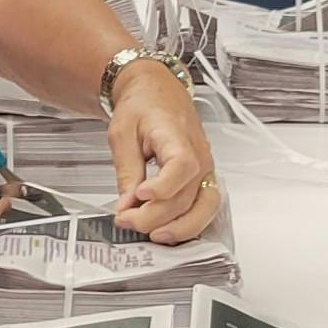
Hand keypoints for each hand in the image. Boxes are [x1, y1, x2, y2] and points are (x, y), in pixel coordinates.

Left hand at [106, 60, 220, 243]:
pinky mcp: (204, 178)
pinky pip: (205, 207)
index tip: (139, 196)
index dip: (163, 186)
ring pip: (204, 207)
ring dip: (179, 228)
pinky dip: (189, 224)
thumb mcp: (122, 133)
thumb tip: (127, 205)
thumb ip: (127, 170)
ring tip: (152, 235)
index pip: (182, 165)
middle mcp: (198, 153)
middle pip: (187, 194)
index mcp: (176, 134)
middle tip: (126, 220)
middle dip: (155, 216)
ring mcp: (206, 167)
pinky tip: (168, 230)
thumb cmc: (142, 106)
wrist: (157, 92)